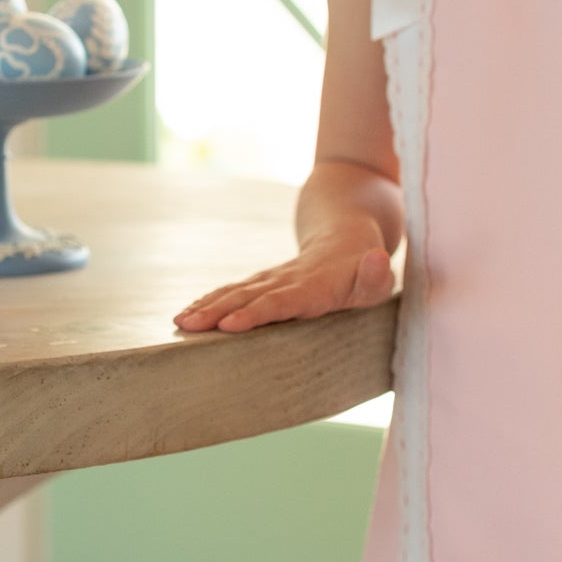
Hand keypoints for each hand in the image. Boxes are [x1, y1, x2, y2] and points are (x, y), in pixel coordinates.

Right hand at [173, 233, 395, 332]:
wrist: (345, 235)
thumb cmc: (366, 271)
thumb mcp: (380, 279)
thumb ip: (377, 276)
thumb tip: (376, 260)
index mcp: (315, 285)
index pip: (283, 301)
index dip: (257, 312)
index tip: (230, 324)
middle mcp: (287, 280)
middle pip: (249, 296)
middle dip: (217, 311)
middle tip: (189, 325)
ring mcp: (271, 279)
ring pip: (235, 292)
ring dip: (207, 306)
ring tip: (181, 322)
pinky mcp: (262, 283)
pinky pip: (232, 291)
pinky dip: (208, 301)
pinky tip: (188, 315)